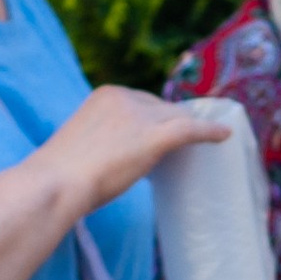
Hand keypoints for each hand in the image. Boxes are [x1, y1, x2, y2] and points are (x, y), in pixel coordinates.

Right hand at [37, 86, 228, 214]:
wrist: (56, 184)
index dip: (155, 117)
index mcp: (104, 95)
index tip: (162, 131)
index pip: (141, 101)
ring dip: (194, 127)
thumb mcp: (82, 147)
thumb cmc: (60, 177)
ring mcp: (140, 116)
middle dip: (174, 121)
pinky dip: (210, 131)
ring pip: (177, 118)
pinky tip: (224, 135)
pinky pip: (191, 129)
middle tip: (187, 140)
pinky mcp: (154, 136)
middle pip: (162, 108)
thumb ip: (101, 143)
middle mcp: (124, 97)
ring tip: (211, 136)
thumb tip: (110, 161)